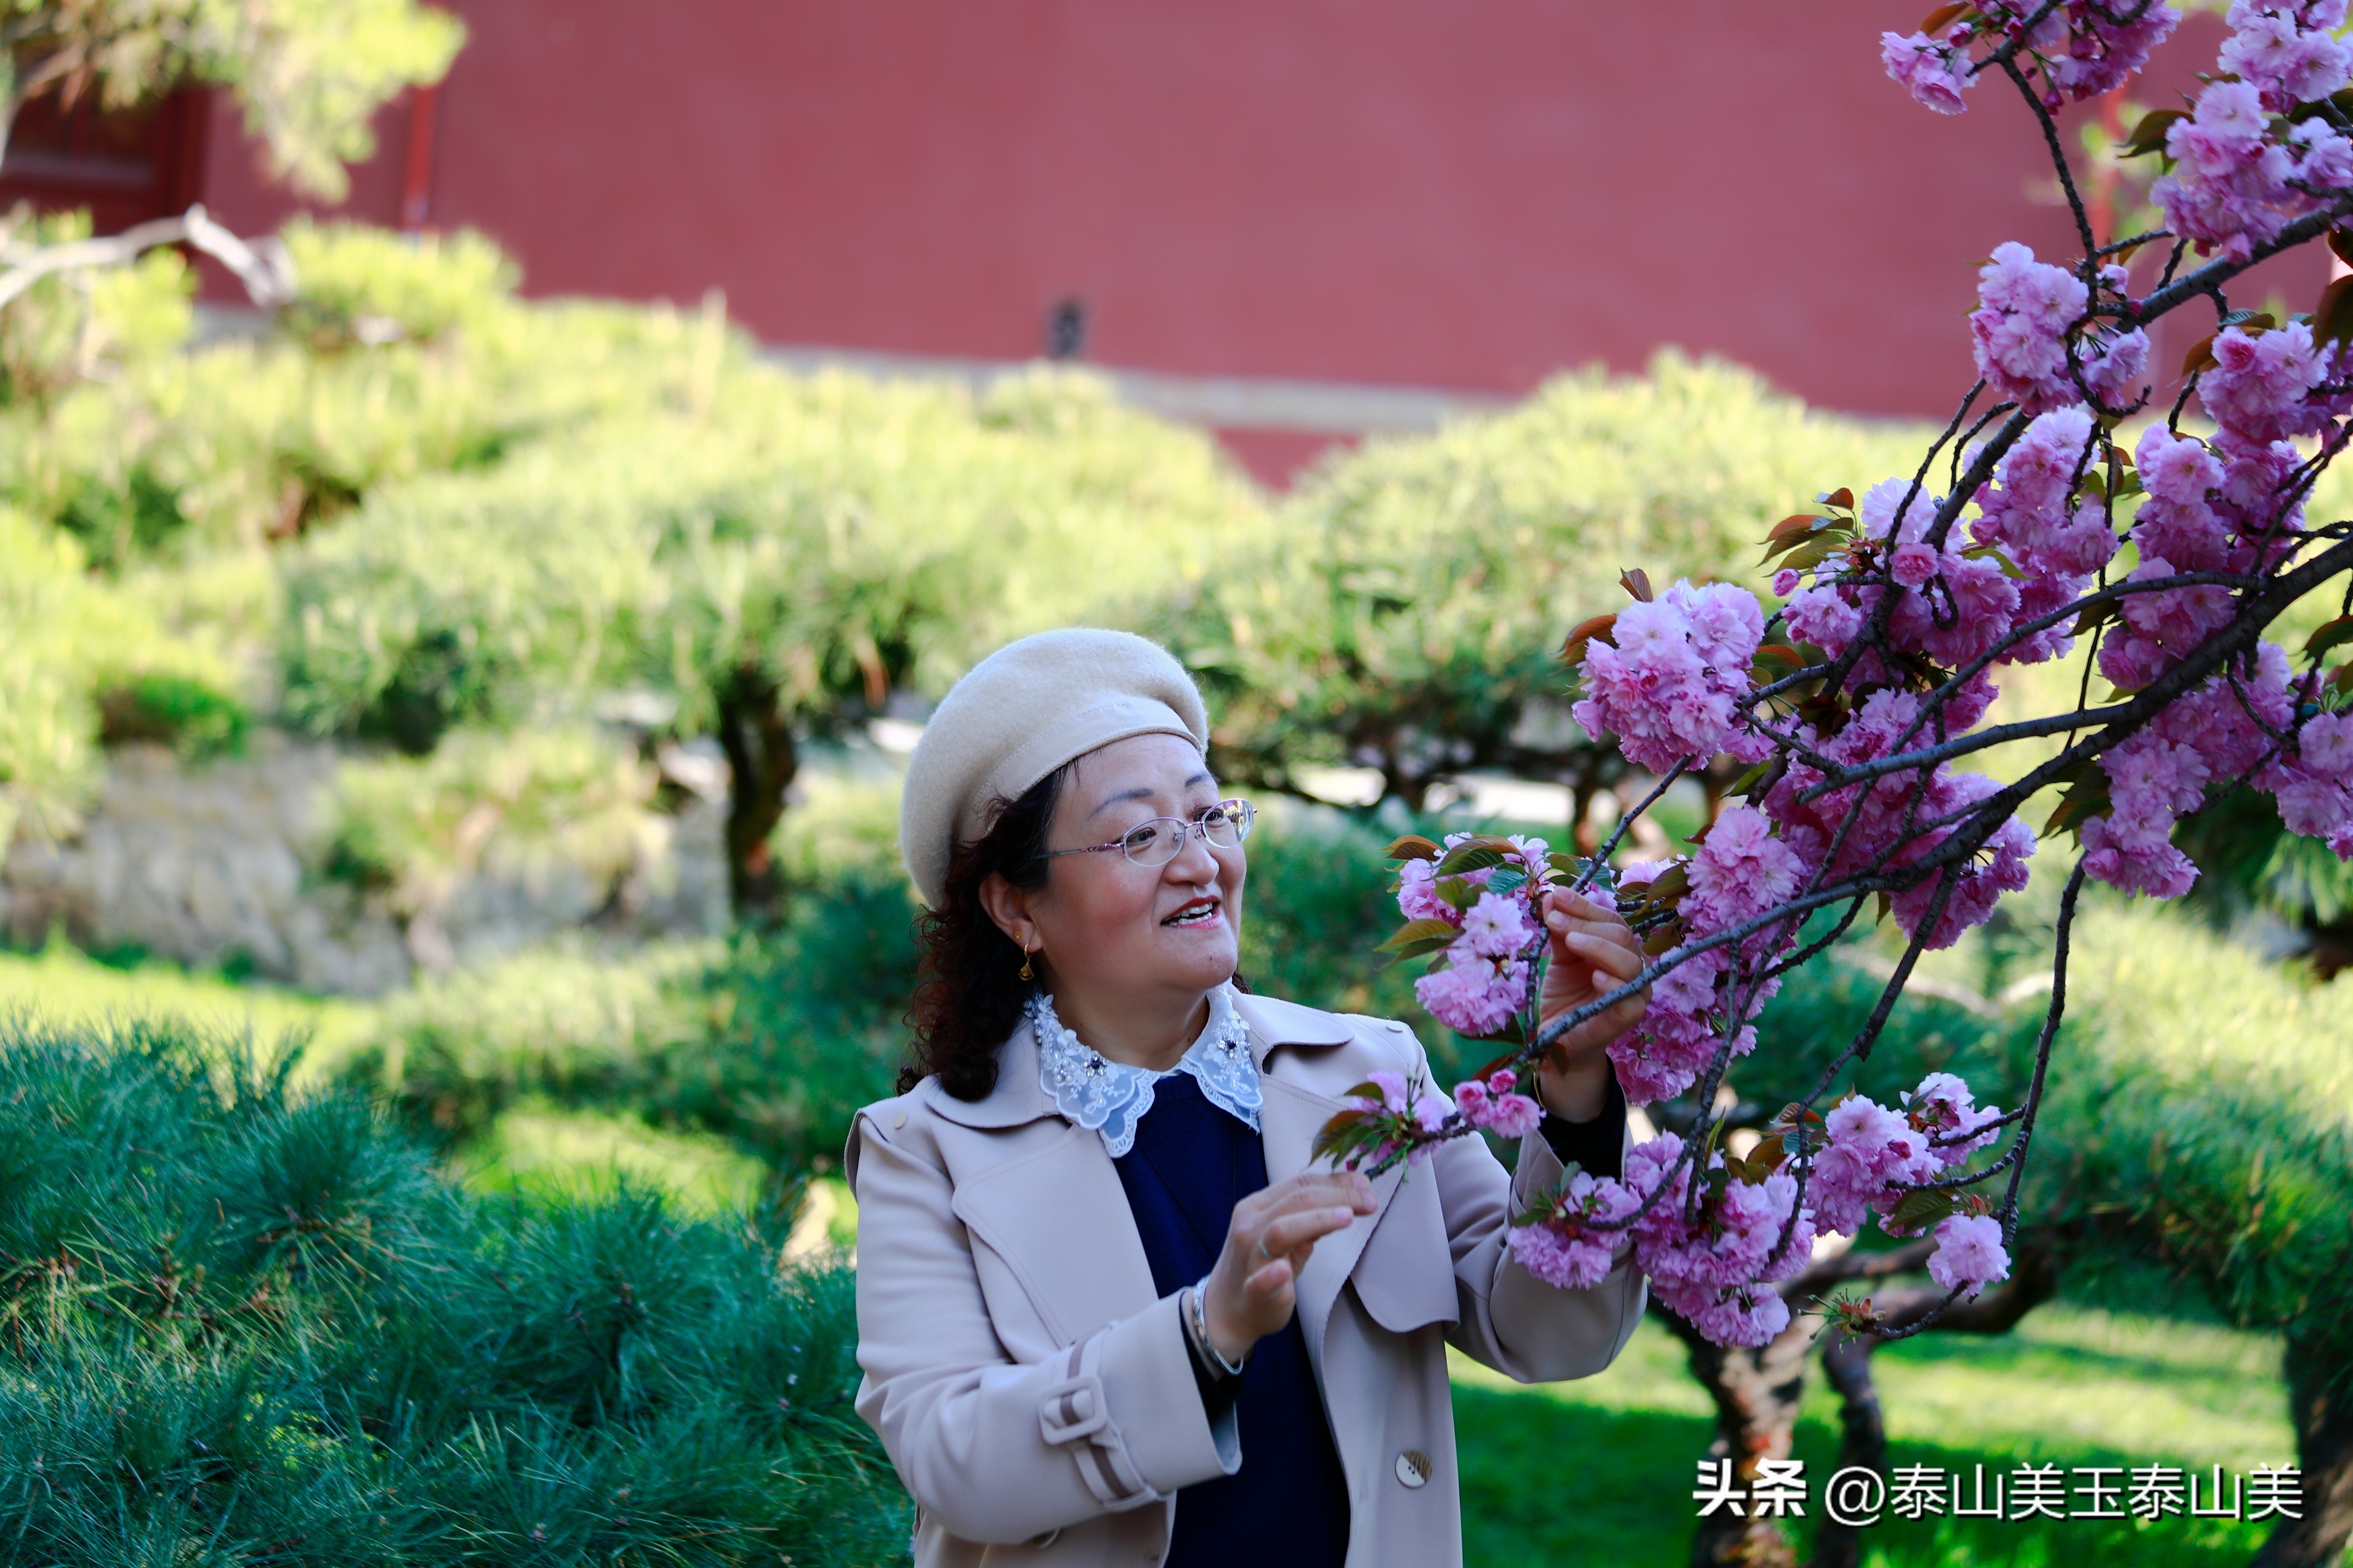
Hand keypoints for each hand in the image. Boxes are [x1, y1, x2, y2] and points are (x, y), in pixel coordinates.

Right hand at [1198, 1170, 1376, 1363]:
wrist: (1226, 1310)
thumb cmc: (1260, 1267)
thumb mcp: (1286, 1235)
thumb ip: (1310, 1215)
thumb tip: (1350, 1195)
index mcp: (1258, 1206)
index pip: (1299, 1184)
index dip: (1335, 1182)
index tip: (1365, 1185)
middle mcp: (1251, 1225)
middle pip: (1297, 1200)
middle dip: (1338, 1197)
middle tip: (1369, 1201)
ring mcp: (1249, 1258)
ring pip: (1281, 1230)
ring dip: (1316, 1220)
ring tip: (1347, 1217)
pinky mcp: (1252, 1291)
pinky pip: (1259, 1281)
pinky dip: (1270, 1276)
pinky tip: (1283, 1271)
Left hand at [1533, 886, 1648, 1120]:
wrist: (1558, 1037)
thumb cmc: (1566, 994)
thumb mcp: (1559, 958)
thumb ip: (1559, 930)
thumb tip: (1551, 895)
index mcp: (1618, 947)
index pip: (1609, 920)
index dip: (1585, 906)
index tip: (1557, 895)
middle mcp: (1632, 966)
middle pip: (1620, 935)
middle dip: (1585, 922)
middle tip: (1554, 919)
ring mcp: (1634, 993)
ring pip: (1629, 962)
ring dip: (1599, 947)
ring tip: (1571, 940)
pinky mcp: (1628, 1018)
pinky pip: (1630, 999)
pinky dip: (1614, 984)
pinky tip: (1594, 975)